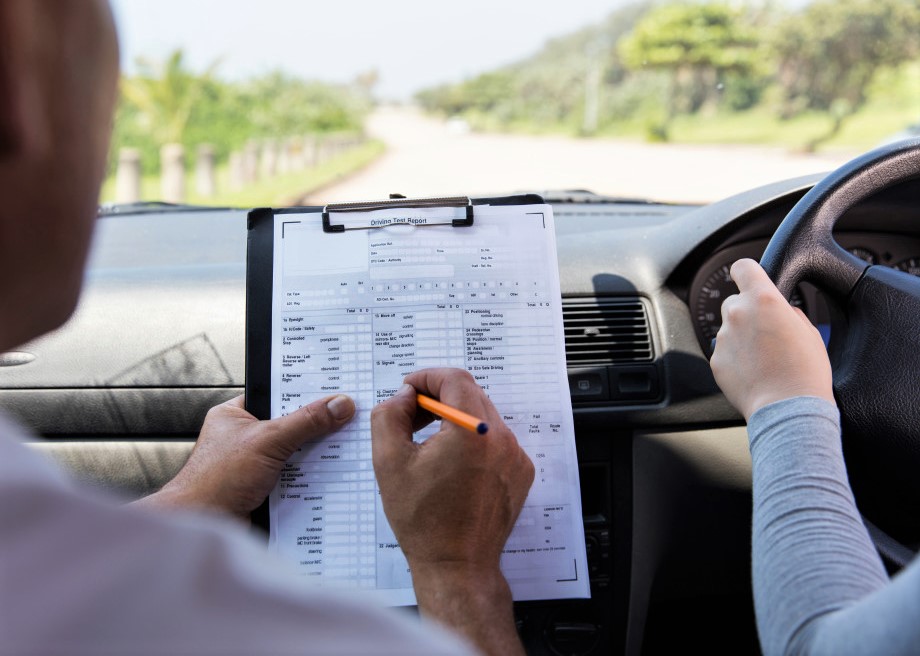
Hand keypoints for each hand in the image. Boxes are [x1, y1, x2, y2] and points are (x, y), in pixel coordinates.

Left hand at [136, 394, 354, 520]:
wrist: (202, 526)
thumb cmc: (214, 481)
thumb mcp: (268, 440)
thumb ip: (305, 421)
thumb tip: (338, 404)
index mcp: (236, 415)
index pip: (278, 395)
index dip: (306, 393)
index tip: (335, 391)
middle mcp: (245, 437)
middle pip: (291, 425)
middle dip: (315, 427)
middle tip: (344, 420)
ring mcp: (255, 464)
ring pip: (295, 453)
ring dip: (313, 456)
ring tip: (339, 449)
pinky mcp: (264, 487)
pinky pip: (294, 477)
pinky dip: (308, 479)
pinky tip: (325, 478)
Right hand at [371, 368, 532, 655]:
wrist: (457, 565)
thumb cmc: (423, 520)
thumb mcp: (389, 462)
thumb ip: (390, 415)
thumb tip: (404, 396)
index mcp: (472, 431)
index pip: (454, 379)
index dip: (427, 377)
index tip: (409, 389)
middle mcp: (501, 438)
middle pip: (470, 394)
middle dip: (439, 397)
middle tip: (413, 415)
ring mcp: (515, 456)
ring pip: (484, 416)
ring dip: (456, 419)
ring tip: (429, 443)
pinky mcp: (520, 472)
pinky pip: (496, 440)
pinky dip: (474, 440)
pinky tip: (452, 464)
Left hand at [710, 258, 833, 420]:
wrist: (787, 408)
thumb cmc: (805, 371)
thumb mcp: (810, 332)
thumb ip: (789, 312)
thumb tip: (782, 311)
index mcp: (763, 299)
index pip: (743, 267)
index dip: (747, 272)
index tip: (749, 278)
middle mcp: (738, 314)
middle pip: (735, 301)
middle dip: (747, 312)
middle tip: (766, 332)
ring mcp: (723, 337)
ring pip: (729, 328)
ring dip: (741, 337)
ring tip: (763, 358)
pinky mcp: (716, 360)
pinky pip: (725, 351)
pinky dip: (735, 358)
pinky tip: (754, 371)